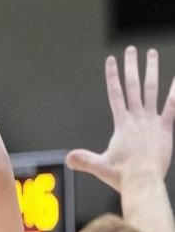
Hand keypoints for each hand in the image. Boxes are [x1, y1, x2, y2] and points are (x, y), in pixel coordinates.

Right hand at [66, 46, 174, 191]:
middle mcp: (137, 118)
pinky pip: (172, 107)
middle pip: (132, 87)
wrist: (143, 181)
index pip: (115, 94)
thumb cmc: (123, 175)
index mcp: (122, 124)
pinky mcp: (165, 129)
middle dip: (131, 67)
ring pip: (152, 90)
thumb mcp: (99, 166)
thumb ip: (84, 159)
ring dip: (151, 71)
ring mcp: (152, 122)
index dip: (112, 76)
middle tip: (131, 50)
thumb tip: (68, 158)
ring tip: (151, 54)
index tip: (111, 61)